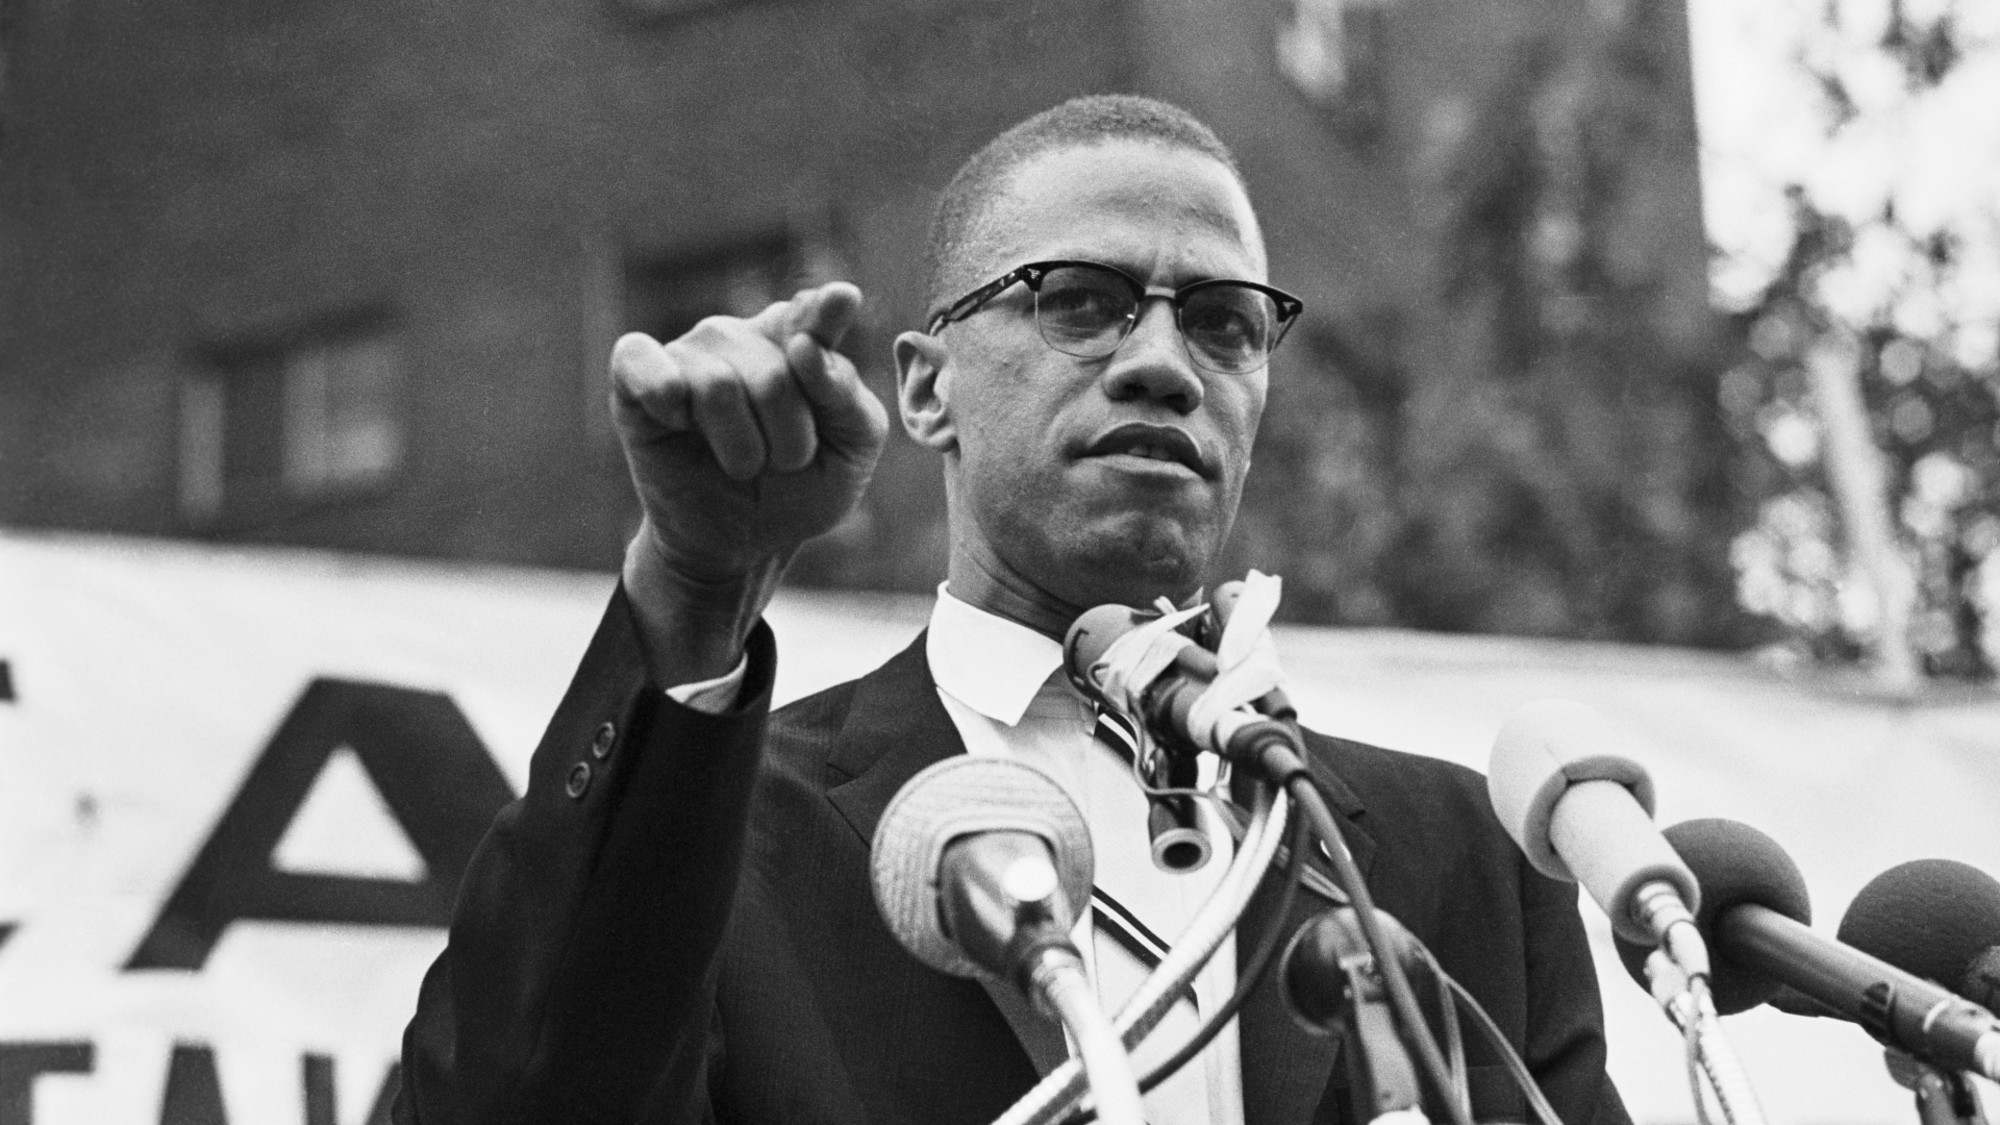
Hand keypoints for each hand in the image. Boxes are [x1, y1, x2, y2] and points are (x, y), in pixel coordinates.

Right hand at [610, 282, 888, 679]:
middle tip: (783, 463)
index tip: (843, 299)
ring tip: (743, 463)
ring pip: (718, 386)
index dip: (825, 314)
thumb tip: (806, 347)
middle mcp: (740, 336)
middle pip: (775, 375)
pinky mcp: (635, 378)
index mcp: (797, 341)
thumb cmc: (801, 488)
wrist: (742, 544)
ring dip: (740, 448)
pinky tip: (676, 421)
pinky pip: (640, 362)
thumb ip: (845, 394)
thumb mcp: (850, 450)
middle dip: (788, 440)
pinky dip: (661, 392)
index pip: (812, 315)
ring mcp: (688, 354)